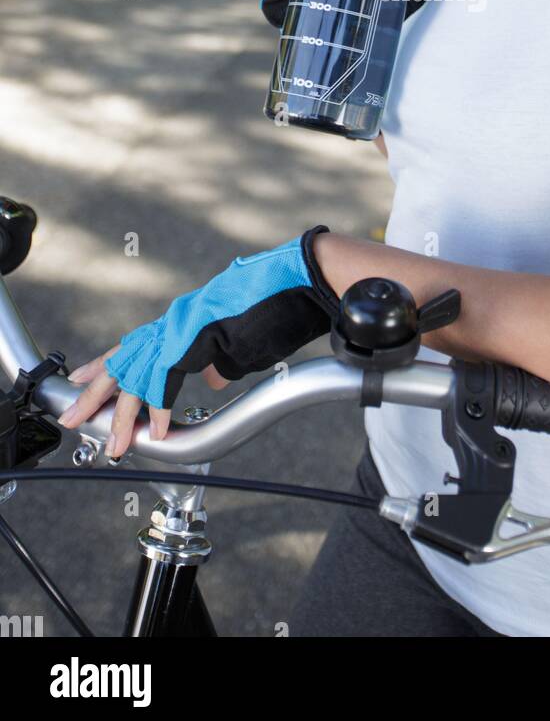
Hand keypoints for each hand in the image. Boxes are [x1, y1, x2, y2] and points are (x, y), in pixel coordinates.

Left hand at [58, 225, 336, 457]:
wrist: (304, 278)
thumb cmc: (283, 305)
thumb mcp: (245, 341)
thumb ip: (222, 360)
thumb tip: (210, 379)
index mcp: (188, 318)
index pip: (137, 346)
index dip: (109, 367)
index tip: (85, 385)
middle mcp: (180, 316)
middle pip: (126, 357)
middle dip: (97, 392)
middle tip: (74, 418)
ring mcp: (187, 322)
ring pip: (139, 370)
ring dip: (124, 410)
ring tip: (113, 442)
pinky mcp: (199, 332)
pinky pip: (166, 376)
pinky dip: (159, 406)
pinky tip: (156, 430)